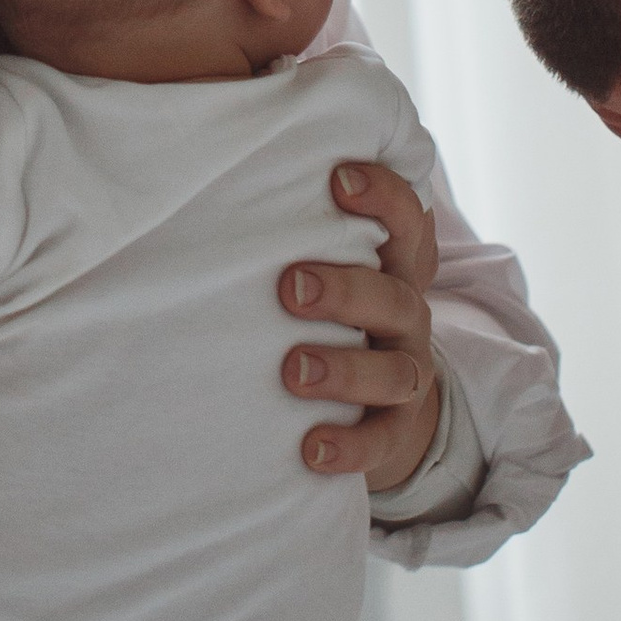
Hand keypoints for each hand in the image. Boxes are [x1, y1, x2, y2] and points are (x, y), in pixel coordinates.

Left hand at [280, 161, 442, 492]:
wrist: (374, 405)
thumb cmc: (329, 312)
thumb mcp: (328, 264)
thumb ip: (295, 225)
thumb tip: (215, 171)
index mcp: (393, 268)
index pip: (405, 221)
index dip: (381, 196)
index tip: (337, 178)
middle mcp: (405, 316)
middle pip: (395, 297)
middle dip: (345, 290)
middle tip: (289, 286)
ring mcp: (404, 374)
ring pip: (396, 371)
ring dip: (345, 369)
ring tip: (293, 370)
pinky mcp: (395, 430)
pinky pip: (384, 442)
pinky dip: (350, 446)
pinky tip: (311, 449)